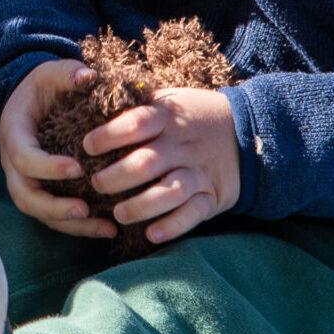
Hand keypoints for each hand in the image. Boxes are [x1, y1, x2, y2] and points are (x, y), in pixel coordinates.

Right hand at [0, 60, 115, 238]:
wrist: (30, 101)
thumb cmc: (42, 88)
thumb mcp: (50, 73)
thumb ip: (67, 72)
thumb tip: (89, 76)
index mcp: (14, 133)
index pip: (24, 157)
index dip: (48, 167)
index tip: (79, 168)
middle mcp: (14, 163)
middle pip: (25, 195)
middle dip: (54, 207)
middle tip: (85, 208)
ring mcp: (25, 181)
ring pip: (39, 212)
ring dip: (69, 223)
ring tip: (104, 227)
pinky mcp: (40, 192)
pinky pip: (53, 218)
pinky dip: (78, 227)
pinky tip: (108, 228)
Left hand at [82, 85, 240, 244]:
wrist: (246, 130)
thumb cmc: (191, 116)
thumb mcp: (168, 100)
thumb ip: (136, 104)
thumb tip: (90, 98)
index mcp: (168, 118)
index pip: (136, 123)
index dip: (109, 135)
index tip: (87, 146)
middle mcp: (182, 146)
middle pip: (147, 163)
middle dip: (117, 177)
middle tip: (96, 184)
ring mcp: (199, 172)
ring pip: (170, 191)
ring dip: (141, 205)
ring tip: (118, 214)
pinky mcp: (213, 196)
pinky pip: (194, 214)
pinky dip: (173, 225)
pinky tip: (152, 234)